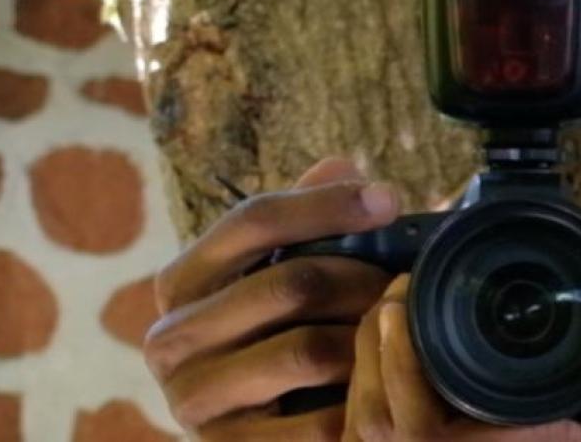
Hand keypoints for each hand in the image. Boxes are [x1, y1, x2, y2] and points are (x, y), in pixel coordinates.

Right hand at [143, 157, 402, 439]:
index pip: (252, 221)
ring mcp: (194, 400)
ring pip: (307, 350)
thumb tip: (343, 166)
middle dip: (363, 277)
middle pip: (290, 283)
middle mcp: (170, 339)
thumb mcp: (271, 272)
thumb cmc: (266, 337)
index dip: (326, 205)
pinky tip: (389, 384)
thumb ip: (300, 219)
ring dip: (368, 338)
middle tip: (409, 280)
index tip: (389, 200)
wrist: (244, 433)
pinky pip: (319, 421)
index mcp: (180, 281)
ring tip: (402, 329)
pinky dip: (363, 400)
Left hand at [344, 236, 580, 441]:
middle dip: (369, 365)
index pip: (425, 436)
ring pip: (380, 439)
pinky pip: (402, 438)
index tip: (399, 305)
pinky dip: (385, 394)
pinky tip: (401, 345)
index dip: (394, 376)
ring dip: (369, 378)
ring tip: (390, 314)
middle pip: (384, 435)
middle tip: (391, 296)